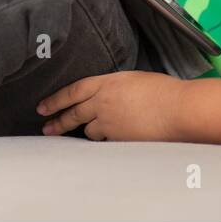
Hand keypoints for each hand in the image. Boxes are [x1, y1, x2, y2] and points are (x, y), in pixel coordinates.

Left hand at [37, 70, 185, 140]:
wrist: (177, 109)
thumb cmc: (164, 91)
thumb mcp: (134, 80)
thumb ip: (116, 87)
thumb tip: (110, 94)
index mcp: (107, 82)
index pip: (73, 91)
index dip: (55, 99)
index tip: (42, 107)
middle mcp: (103, 102)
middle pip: (73, 113)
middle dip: (58, 122)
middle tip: (47, 128)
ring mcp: (110, 122)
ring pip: (89, 131)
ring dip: (87, 132)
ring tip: (84, 136)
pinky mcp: (118, 139)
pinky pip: (106, 142)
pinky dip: (107, 141)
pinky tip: (112, 141)